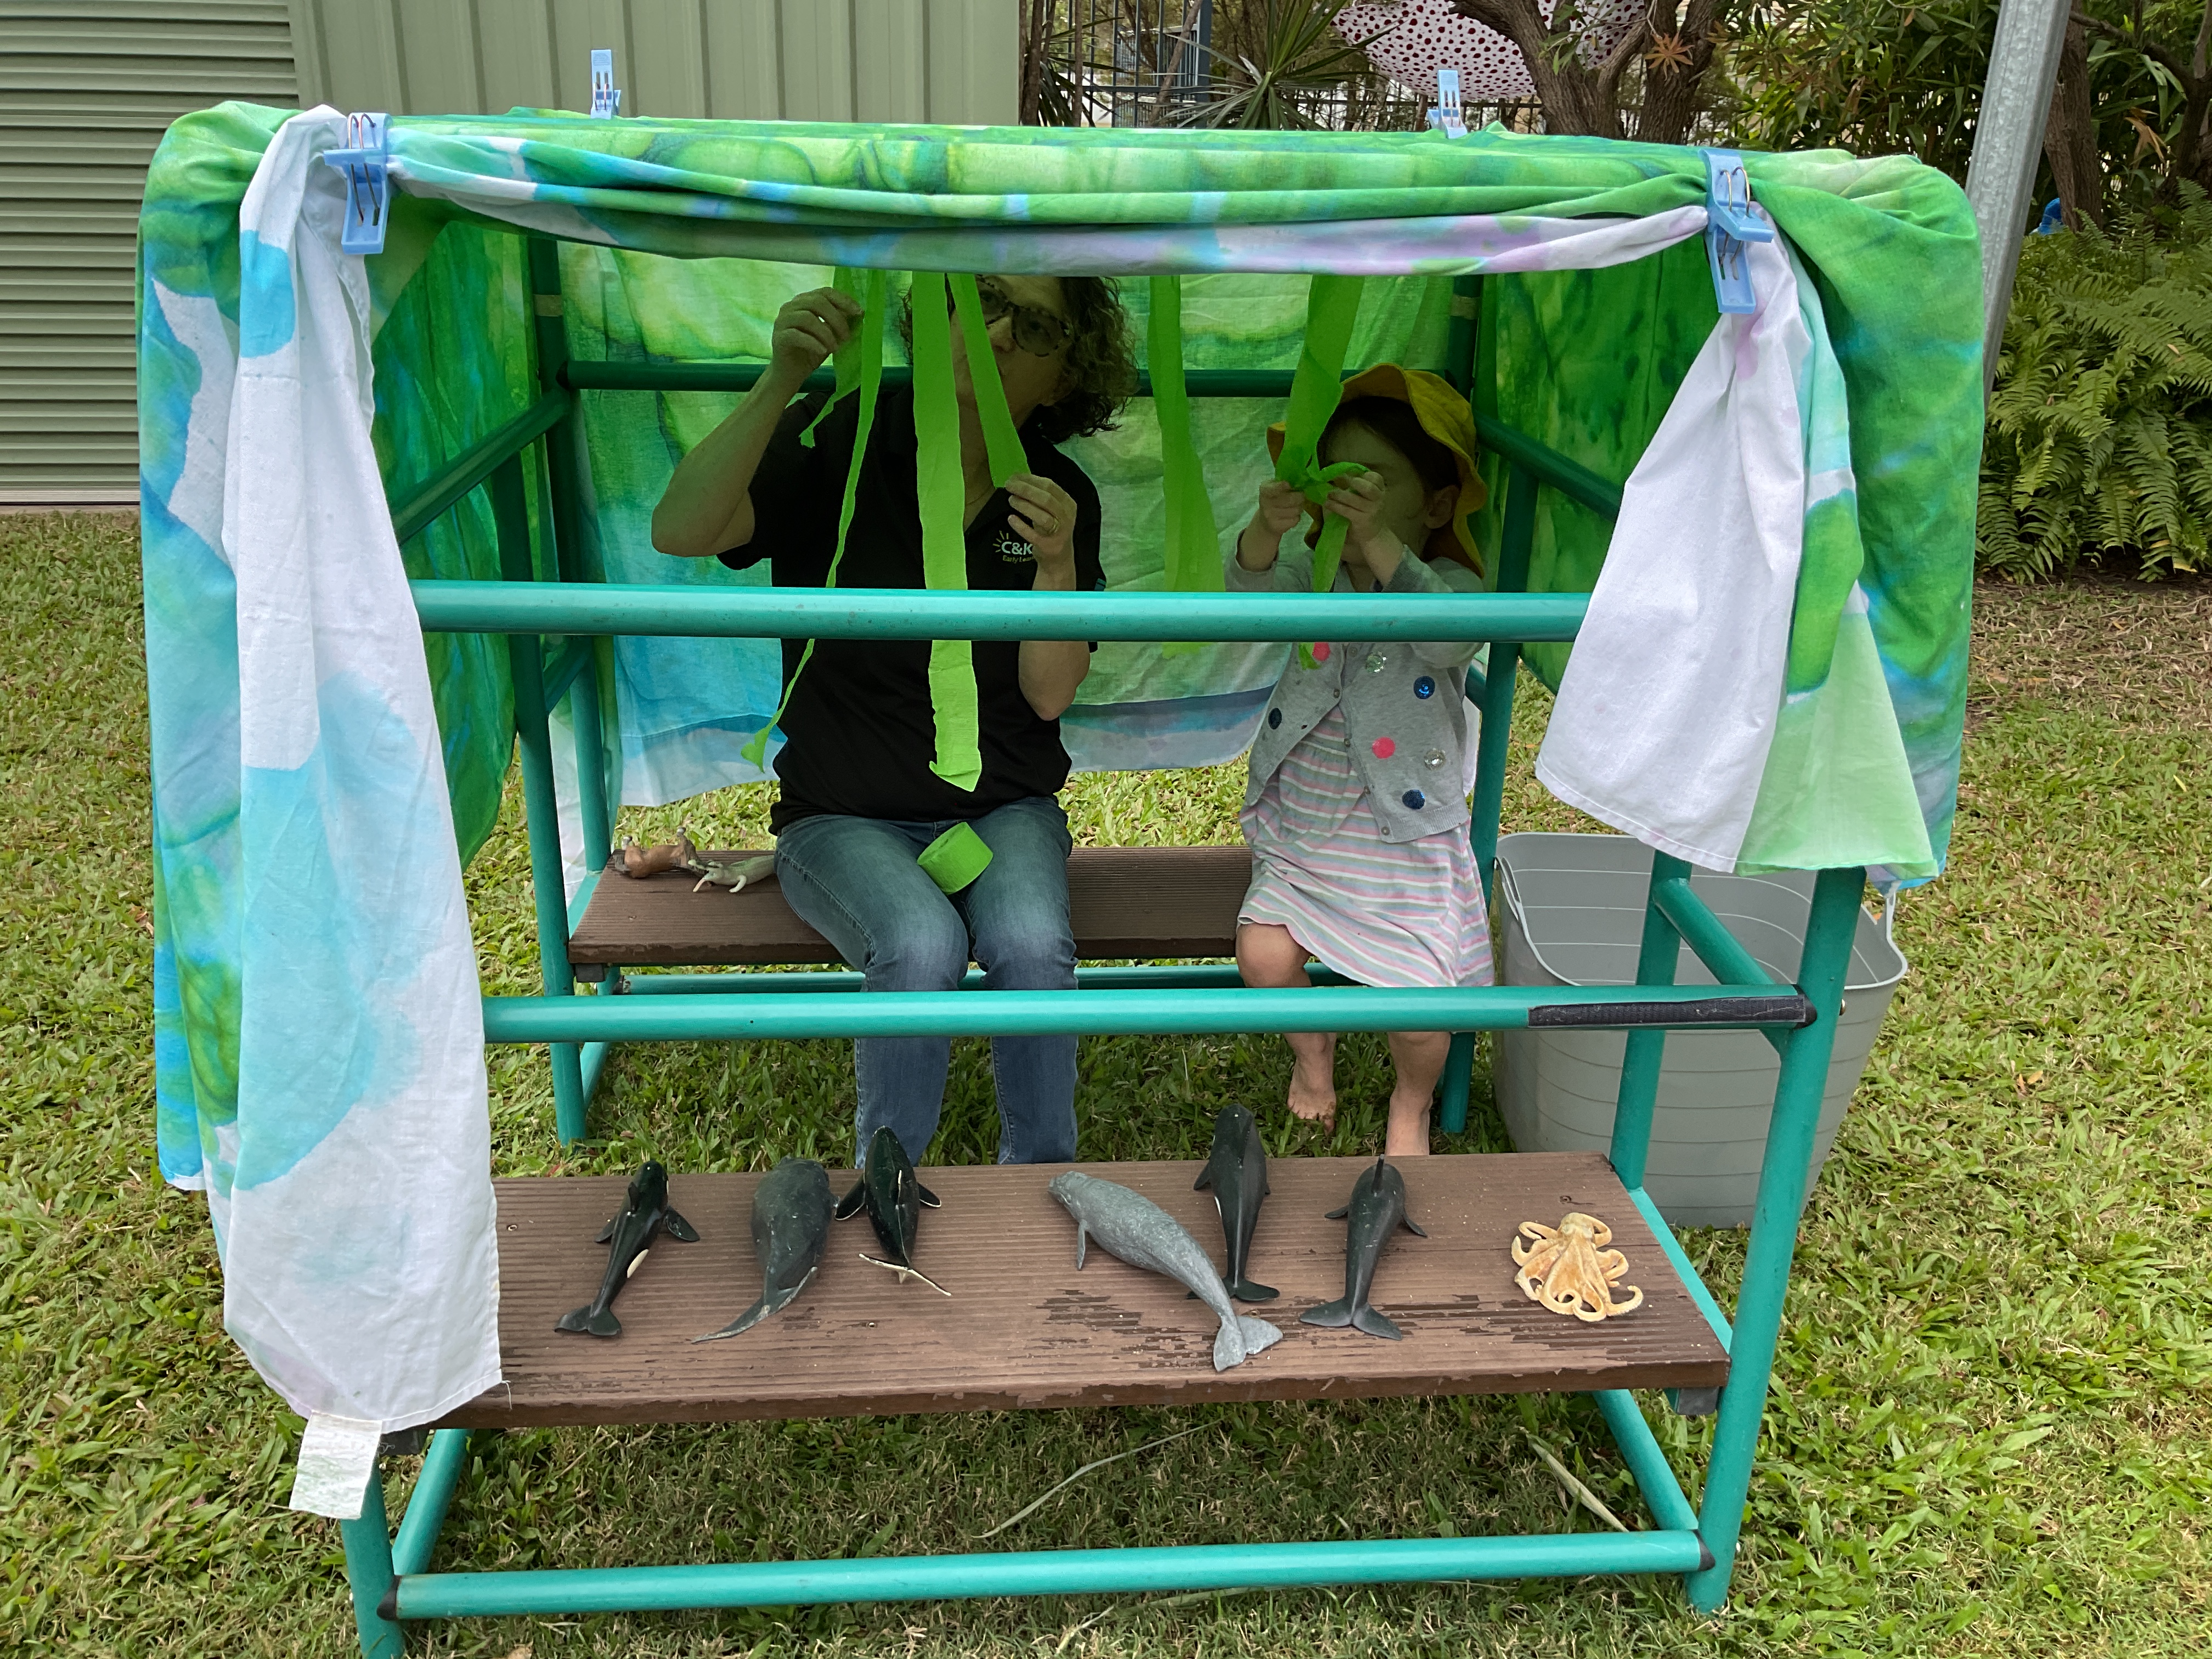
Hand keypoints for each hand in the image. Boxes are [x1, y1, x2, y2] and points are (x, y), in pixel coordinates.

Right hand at [768, 287, 860, 384]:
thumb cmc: (811, 352)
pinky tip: (823, 351)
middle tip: (847, 336)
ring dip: (826, 333)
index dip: (843, 300)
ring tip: (835, 348)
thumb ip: (840, 321)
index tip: (859, 312)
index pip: (825, 292)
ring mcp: (782, 321)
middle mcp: (791, 307)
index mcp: (804, 301)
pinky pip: (796, 335)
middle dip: (836, 319)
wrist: (791, 374)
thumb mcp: (830, 335)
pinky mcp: (778, 337)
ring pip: (807, 318)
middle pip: (817, 302)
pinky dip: (813, 343)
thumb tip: (860, 312)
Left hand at [1007, 473, 1077, 582]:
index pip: (1049, 486)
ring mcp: (1059, 532)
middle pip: (1046, 499)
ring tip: (1011, 500)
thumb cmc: (1051, 529)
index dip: (1030, 479)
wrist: (1058, 559)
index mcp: (1067, 503)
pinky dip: (1021, 526)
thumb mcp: (1051, 510)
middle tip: (1008, 486)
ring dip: (1024, 506)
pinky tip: (1011, 519)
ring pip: (1042, 516)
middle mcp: (1066, 517)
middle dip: (1025, 490)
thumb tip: (1017, 479)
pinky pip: (1033, 535)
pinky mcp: (1048, 546)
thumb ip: (1039, 495)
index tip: (1014, 477)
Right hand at [1255, 479, 1306, 538]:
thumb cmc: (1272, 500)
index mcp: (1264, 491)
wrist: (1265, 522)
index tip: (1289, 485)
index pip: (1275, 488)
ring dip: (1300, 507)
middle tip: (1301, 495)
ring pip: (1296, 510)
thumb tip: (1298, 480)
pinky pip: (1295, 519)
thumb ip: (1282, 482)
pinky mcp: (1278, 527)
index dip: (1283, 486)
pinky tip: (1292, 515)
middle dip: (1300, 496)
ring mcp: (1271, 516)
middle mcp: (1266, 504)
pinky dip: (1297, 517)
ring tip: (1296, 505)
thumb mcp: (1273, 487)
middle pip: (1291, 499)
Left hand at [1323, 468, 1402, 584]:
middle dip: (1353, 482)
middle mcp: (1378, 499)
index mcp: (1380, 491)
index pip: (1377, 478)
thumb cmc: (1367, 514)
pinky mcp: (1362, 520)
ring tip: (1329, 493)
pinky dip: (1335, 506)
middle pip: (1368, 487)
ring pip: (1354, 499)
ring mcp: (1371, 510)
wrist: (1374, 536)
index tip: (1350, 472)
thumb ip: (1358, 488)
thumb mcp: (1368, 499)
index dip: (1364, 475)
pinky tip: (1327, 504)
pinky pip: (1347, 511)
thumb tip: (1337, 476)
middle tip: (1338, 479)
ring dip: (1339, 494)